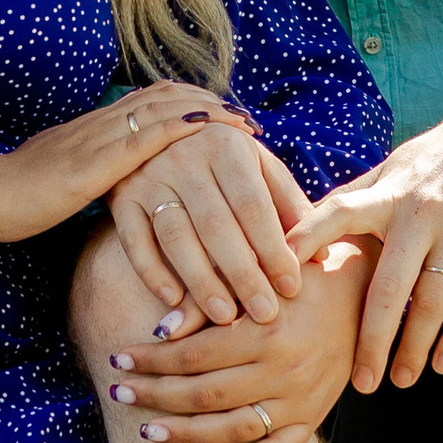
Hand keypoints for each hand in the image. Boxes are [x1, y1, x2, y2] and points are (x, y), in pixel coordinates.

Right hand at [0, 84, 247, 244]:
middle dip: (210, 103)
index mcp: (94, 129)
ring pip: (162, 110)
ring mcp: (98, 139)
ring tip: (242, 123)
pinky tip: (205, 128)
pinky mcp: (94, 163)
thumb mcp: (64, 180)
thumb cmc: (17, 197)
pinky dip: (179, 127)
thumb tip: (120, 186)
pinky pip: (143, 137)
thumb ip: (93, 176)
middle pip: (166, 97)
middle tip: (246, 115)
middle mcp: (101, 124)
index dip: (191, 102)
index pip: (151, 101)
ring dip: (207, 113)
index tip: (224, 113)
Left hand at [102, 241, 368, 442]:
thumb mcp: (259, 272)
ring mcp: (302, 399)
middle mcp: (286, 369)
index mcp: (268, 330)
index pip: (194, 355)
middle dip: (154, 396)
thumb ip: (211, 297)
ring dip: (185, 433)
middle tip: (118, 394)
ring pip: (233, 428)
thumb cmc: (299, 273)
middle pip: (205, 394)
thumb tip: (161, 330)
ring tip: (147, 431)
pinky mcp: (315, 418)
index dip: (151, 359)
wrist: (364, 290)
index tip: (119, 358)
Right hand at [108, 123, 311, 330]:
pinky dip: (153, 272)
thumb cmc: (225, 158)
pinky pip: (134, 240)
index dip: (273, 249)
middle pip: (216, 225)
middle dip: (242, 274)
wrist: (162, 126)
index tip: (292, 287)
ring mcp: (148, 177)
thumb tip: (321, 256)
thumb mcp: (260, 167)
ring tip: (225, 316)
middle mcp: (184, 157)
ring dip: (200, 280)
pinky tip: (174, 301)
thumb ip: (289, 206)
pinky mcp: (122, 197)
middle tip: (264, 314)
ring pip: (176, 236)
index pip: (253, 206)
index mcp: (226, 146)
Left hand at [286, 91, 442, 392]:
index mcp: (387, 194)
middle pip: (389, 289)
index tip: (281, 286)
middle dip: (372, 340)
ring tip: (399, 379)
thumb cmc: (437, 154)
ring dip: (415, 348)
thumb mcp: (392, 167)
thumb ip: (354, 201)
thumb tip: (300, 231)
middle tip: (361, 381)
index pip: (337, 216)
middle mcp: (420, 214)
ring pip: (433, 303)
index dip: (307, 243)